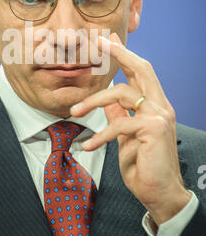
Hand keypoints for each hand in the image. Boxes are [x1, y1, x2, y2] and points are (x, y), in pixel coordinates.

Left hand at [70, 32, 191, 226]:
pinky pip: (120, 124)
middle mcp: (161, 106)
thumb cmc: (144, 166)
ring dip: (94, 100)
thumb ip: (119, 116)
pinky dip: (101, 134)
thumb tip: (107, 103)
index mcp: (155, 106)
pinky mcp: (154, 129)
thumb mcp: (126, 137)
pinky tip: (89, 146)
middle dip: (120, 53)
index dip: (125, 55)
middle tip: (98, 43)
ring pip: (122, 93)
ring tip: (75, 112)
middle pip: (142, 68)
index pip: (141, 73)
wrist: (161, 194)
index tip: (108, 40)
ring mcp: (159, 116)